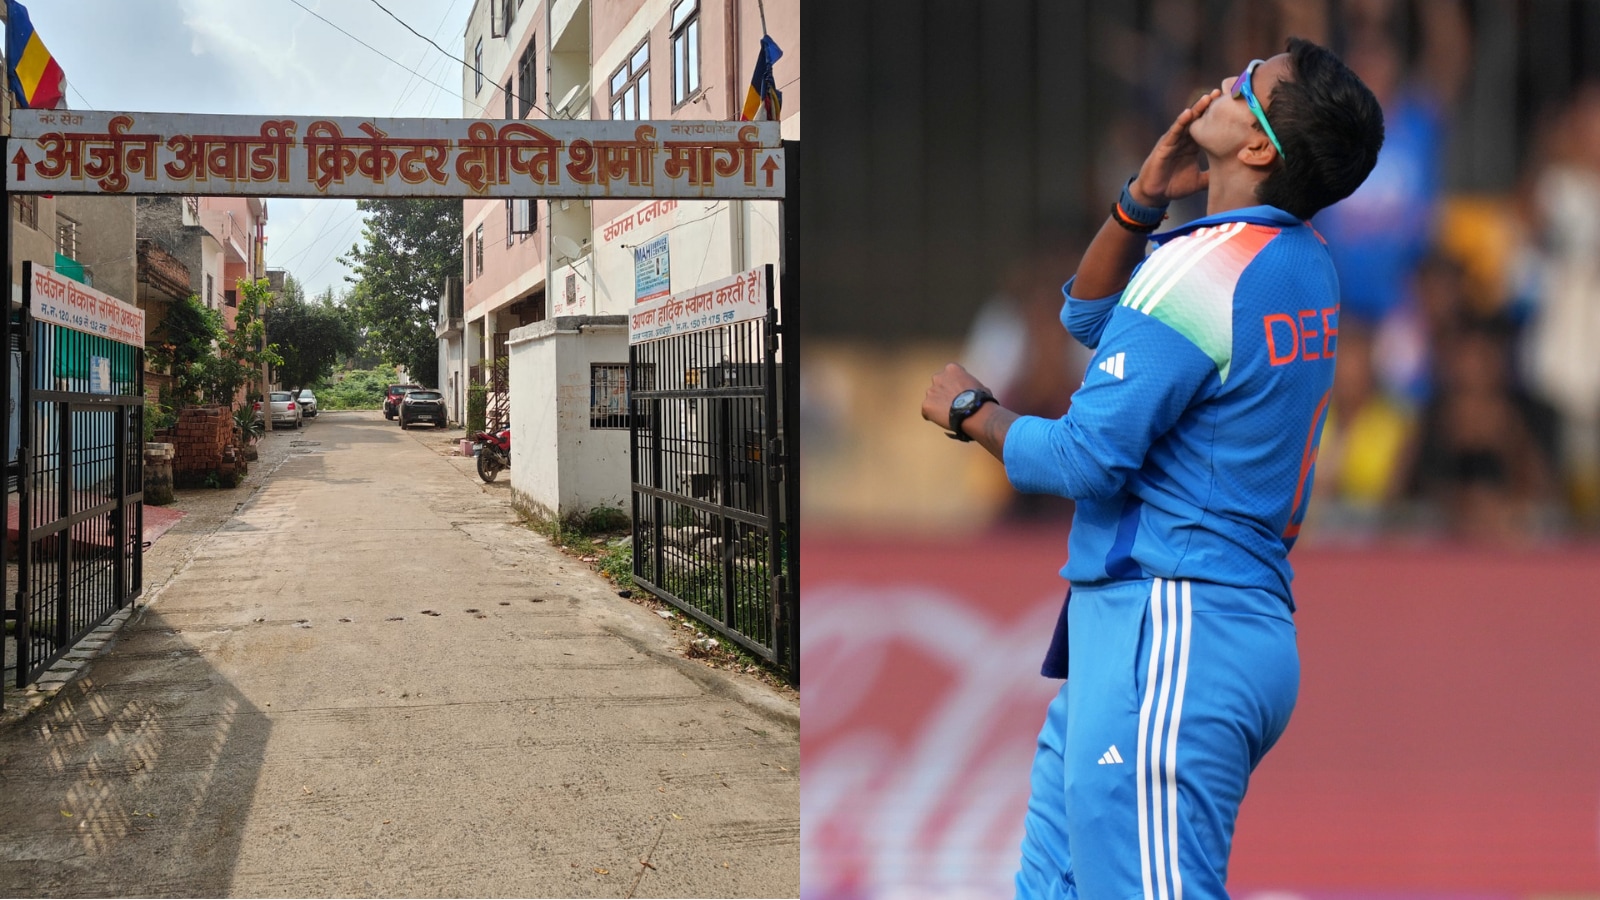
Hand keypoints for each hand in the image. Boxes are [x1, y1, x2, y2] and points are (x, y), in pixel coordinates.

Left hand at [922, 363, 985, 431]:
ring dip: (937, 405)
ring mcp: (931, 391)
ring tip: (948, 414)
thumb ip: (969, 384)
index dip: (953, 384)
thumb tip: (972, 391)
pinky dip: (932, 416)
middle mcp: (938, 377)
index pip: (949, 374)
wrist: (974, 412)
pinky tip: (942, 420)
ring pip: (931, 398)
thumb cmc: (980, 399)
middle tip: (951, 403)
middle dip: (943, 392)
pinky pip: (927, 412)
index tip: (957, 391)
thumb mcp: (978, 385)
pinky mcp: (926, 405)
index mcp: (952, 369)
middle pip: (938, 385)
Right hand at [1130, 88, 1221, 206]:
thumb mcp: (1199, 181)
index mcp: (1192, 146)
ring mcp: (1173, 141)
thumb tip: (1231, 177)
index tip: (1230, 106)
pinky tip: (1188, 113)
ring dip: (1196, 109)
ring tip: (1207, 98)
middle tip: (1220, 93)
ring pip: (1186, 122)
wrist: (1155, 195)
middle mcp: (1183, 141)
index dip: (1216, 118)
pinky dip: (1180, 123)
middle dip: (1208, 107)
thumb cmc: (1175, 186)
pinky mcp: (1164, 146)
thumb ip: (1212, 176)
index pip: (1205, 128)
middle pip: (1197, 120)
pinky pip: (1173, 132)